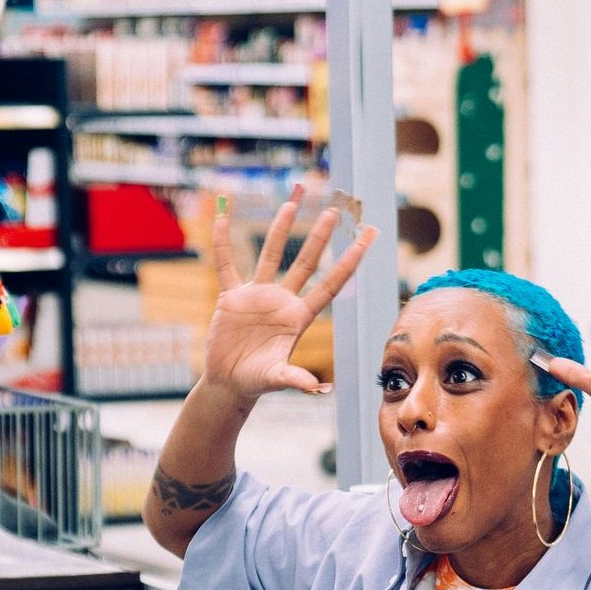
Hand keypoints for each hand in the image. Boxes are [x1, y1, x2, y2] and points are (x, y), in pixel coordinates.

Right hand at [202, 186, 375, 401]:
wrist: (229, 382)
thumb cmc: (257, 381)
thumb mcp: (276, 379)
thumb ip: (295, 379)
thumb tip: (318, 388)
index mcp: (299, 317)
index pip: (330, 284)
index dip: (349, 262)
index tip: (368, 238)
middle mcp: (283, 301)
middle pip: (306, 262)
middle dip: (320, 237)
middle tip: (335, 211)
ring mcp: (258, 295)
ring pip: (270, 254)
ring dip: (281, 228)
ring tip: (293, 201)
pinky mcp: (232, 297)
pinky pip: (226, 265)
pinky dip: (223, 243)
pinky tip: (222, 217)